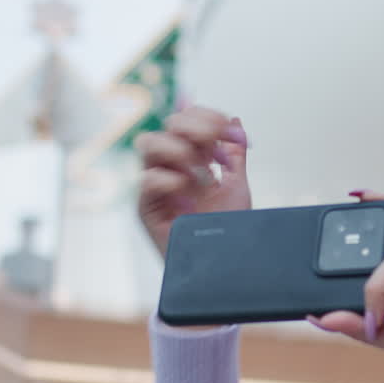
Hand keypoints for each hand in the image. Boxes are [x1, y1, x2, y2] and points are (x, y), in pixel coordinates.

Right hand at [136, 106, 251, 256]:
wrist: (224, 264)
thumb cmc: (227, 230)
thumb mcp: (236, 186)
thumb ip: (234, 155)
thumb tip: (235, 121)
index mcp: (188, 157)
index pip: (186, 119)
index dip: (208, 118)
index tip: (232, 134)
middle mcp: (168, 166)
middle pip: (169, 124)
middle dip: (198, 128)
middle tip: (217, 150)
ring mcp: (155, 186)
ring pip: (149, 143)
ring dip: (180, 150)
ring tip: (202, 173)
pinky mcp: (147, 208)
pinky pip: (146, 181)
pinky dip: (169, 180)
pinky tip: (188, 192)